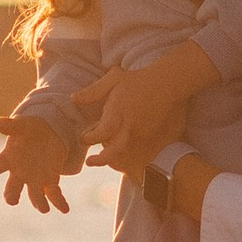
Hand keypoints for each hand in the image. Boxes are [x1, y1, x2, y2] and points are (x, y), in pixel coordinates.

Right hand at [0, 112, 74, 212]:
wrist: (48, 133)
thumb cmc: (31, 128)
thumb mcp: (23, 125)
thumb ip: (11, 126)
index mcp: (8, 158)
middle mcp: (19, 172)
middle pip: (13, 187)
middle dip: (12, 195)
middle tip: (12, 200)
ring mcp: (34, 179)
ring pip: (34, 194)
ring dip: (38, 202)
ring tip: (43, 209)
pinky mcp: (50, 180)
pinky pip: (54, 194)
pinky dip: (59, 202)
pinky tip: (65, 209)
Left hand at [75, 37, 213, 176]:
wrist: (168, 84)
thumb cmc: (138, 80)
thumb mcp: (114, 79)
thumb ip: (93, 91)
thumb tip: (73, 98)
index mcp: (118, 111)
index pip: (101, 132)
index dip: (89, 138)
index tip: (84, 138)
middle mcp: (130, 125)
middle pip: (115, 150)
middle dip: (101, 160)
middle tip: (90, 162)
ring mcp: (142, 132)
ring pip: (124, 149)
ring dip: (113, 150)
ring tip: (107, 143)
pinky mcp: (151, 136)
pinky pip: (135, 146)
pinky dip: (126, 145)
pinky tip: (124, 137)